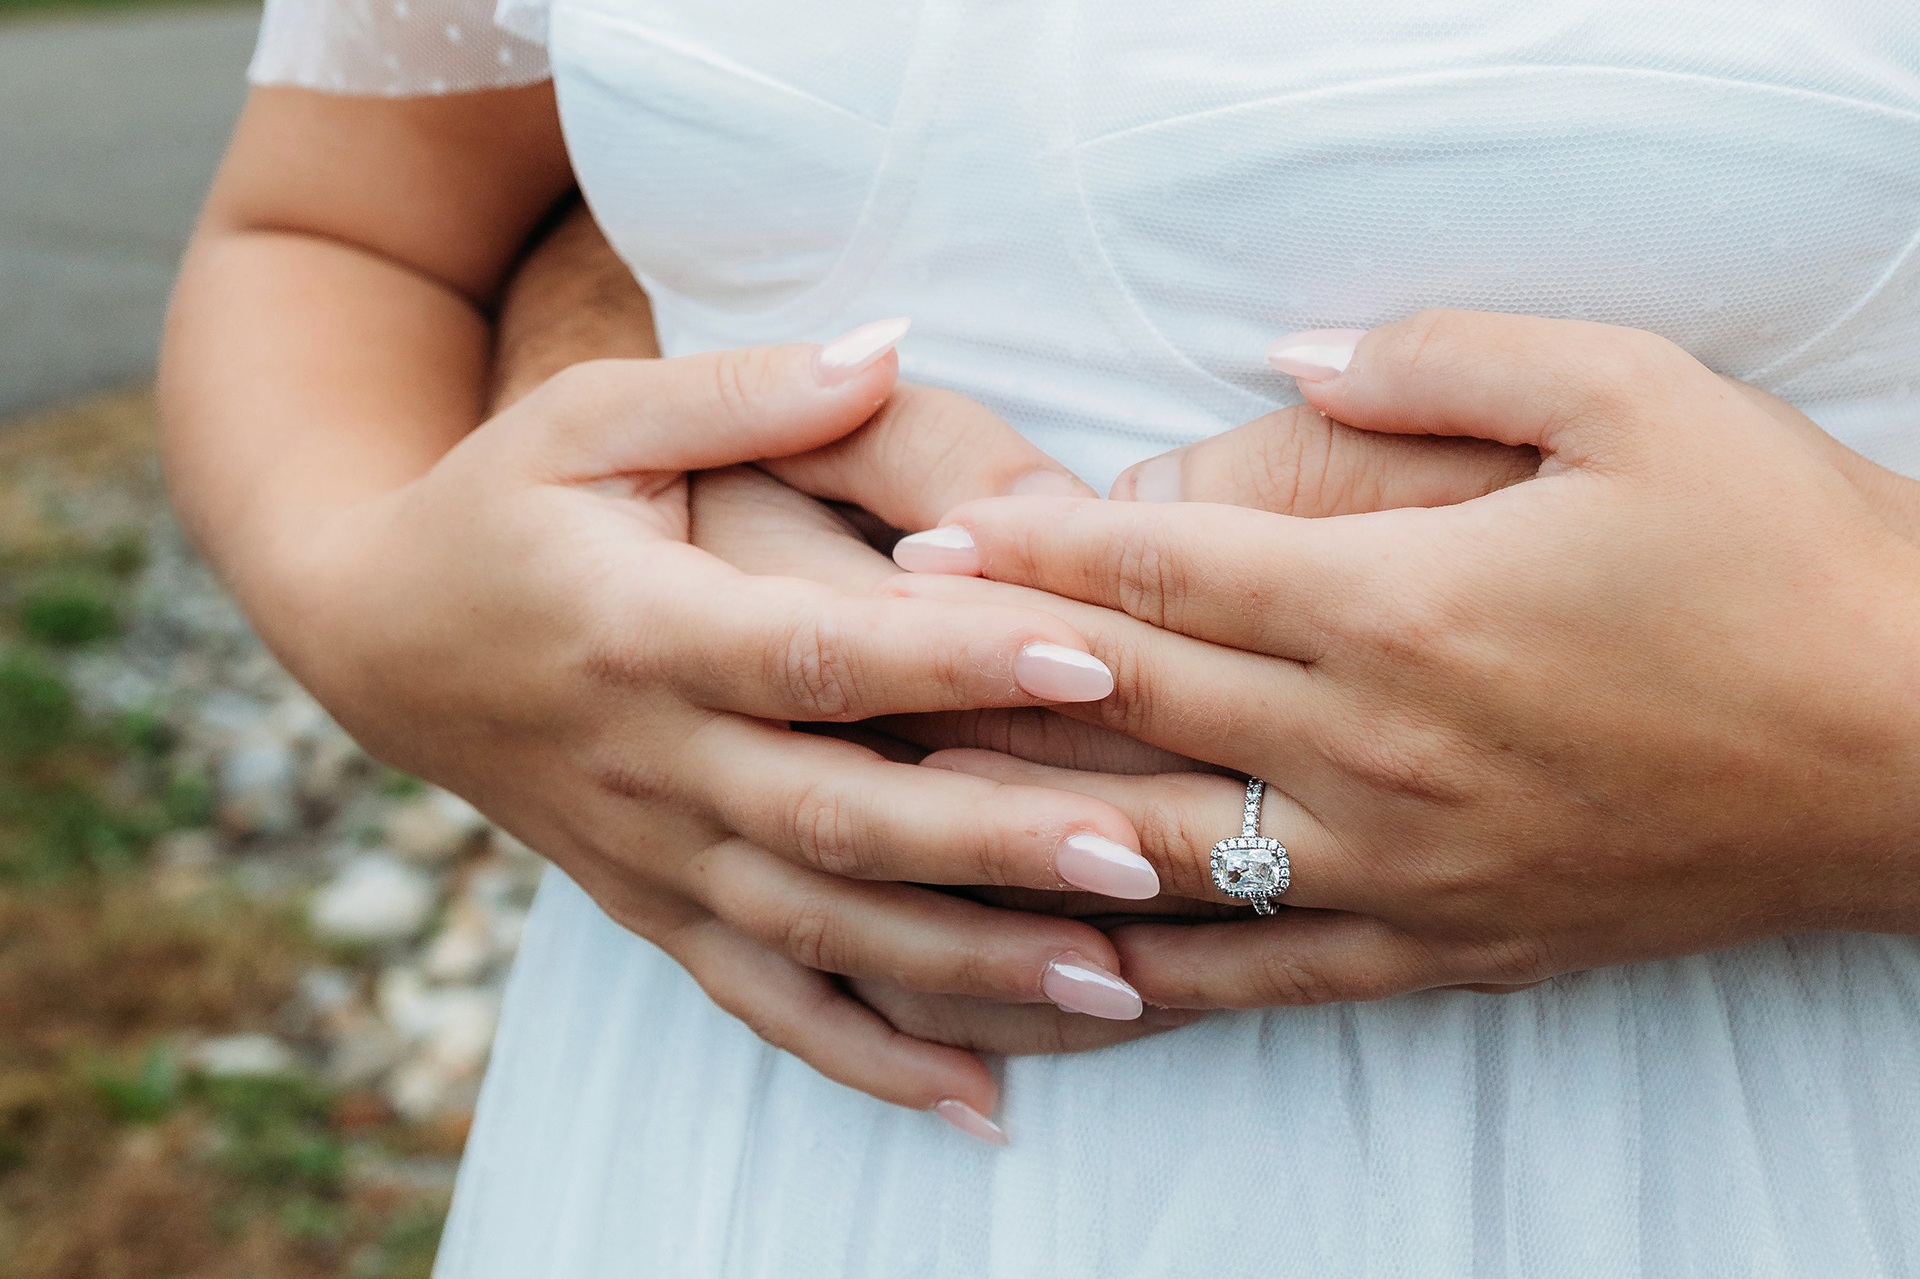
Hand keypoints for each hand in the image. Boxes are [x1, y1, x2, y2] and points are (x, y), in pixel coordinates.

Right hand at [489, 201, 1193, 1072]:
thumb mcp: (588, 417)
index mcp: (640, 632)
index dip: (953, 659)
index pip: (817, 654)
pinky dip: (870, 1059)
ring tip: (1115, 984)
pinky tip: (985, 1100)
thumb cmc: (505, 507)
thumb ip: (739, 389)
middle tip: (1145, 849)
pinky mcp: (658, 912)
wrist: (381, 639)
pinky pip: (767, 1004)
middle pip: (838, 818)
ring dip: (969, 966)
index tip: (1092, 656)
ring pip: (822, 933)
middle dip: (996, 841)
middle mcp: (649, 763)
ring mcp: (653, 857)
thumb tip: (886, 344)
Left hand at [888, 309, 1919, 1007]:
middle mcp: (1376, 748)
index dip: (1033, 551)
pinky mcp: (1448, 949)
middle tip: (865, 660)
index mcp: (1405, 605)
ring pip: (1162, 853)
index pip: (1168, 569)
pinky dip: (1149, 975)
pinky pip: (1262, 976)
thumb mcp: (1633, 395)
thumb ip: (1444, 361)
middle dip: (984, 677)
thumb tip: (1291, 354)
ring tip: (901, 826)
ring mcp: (1403, 867)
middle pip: (1133, 706)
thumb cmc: (1785, 557)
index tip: (930, 543)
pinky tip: (1060, 980)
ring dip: (1019, 833)